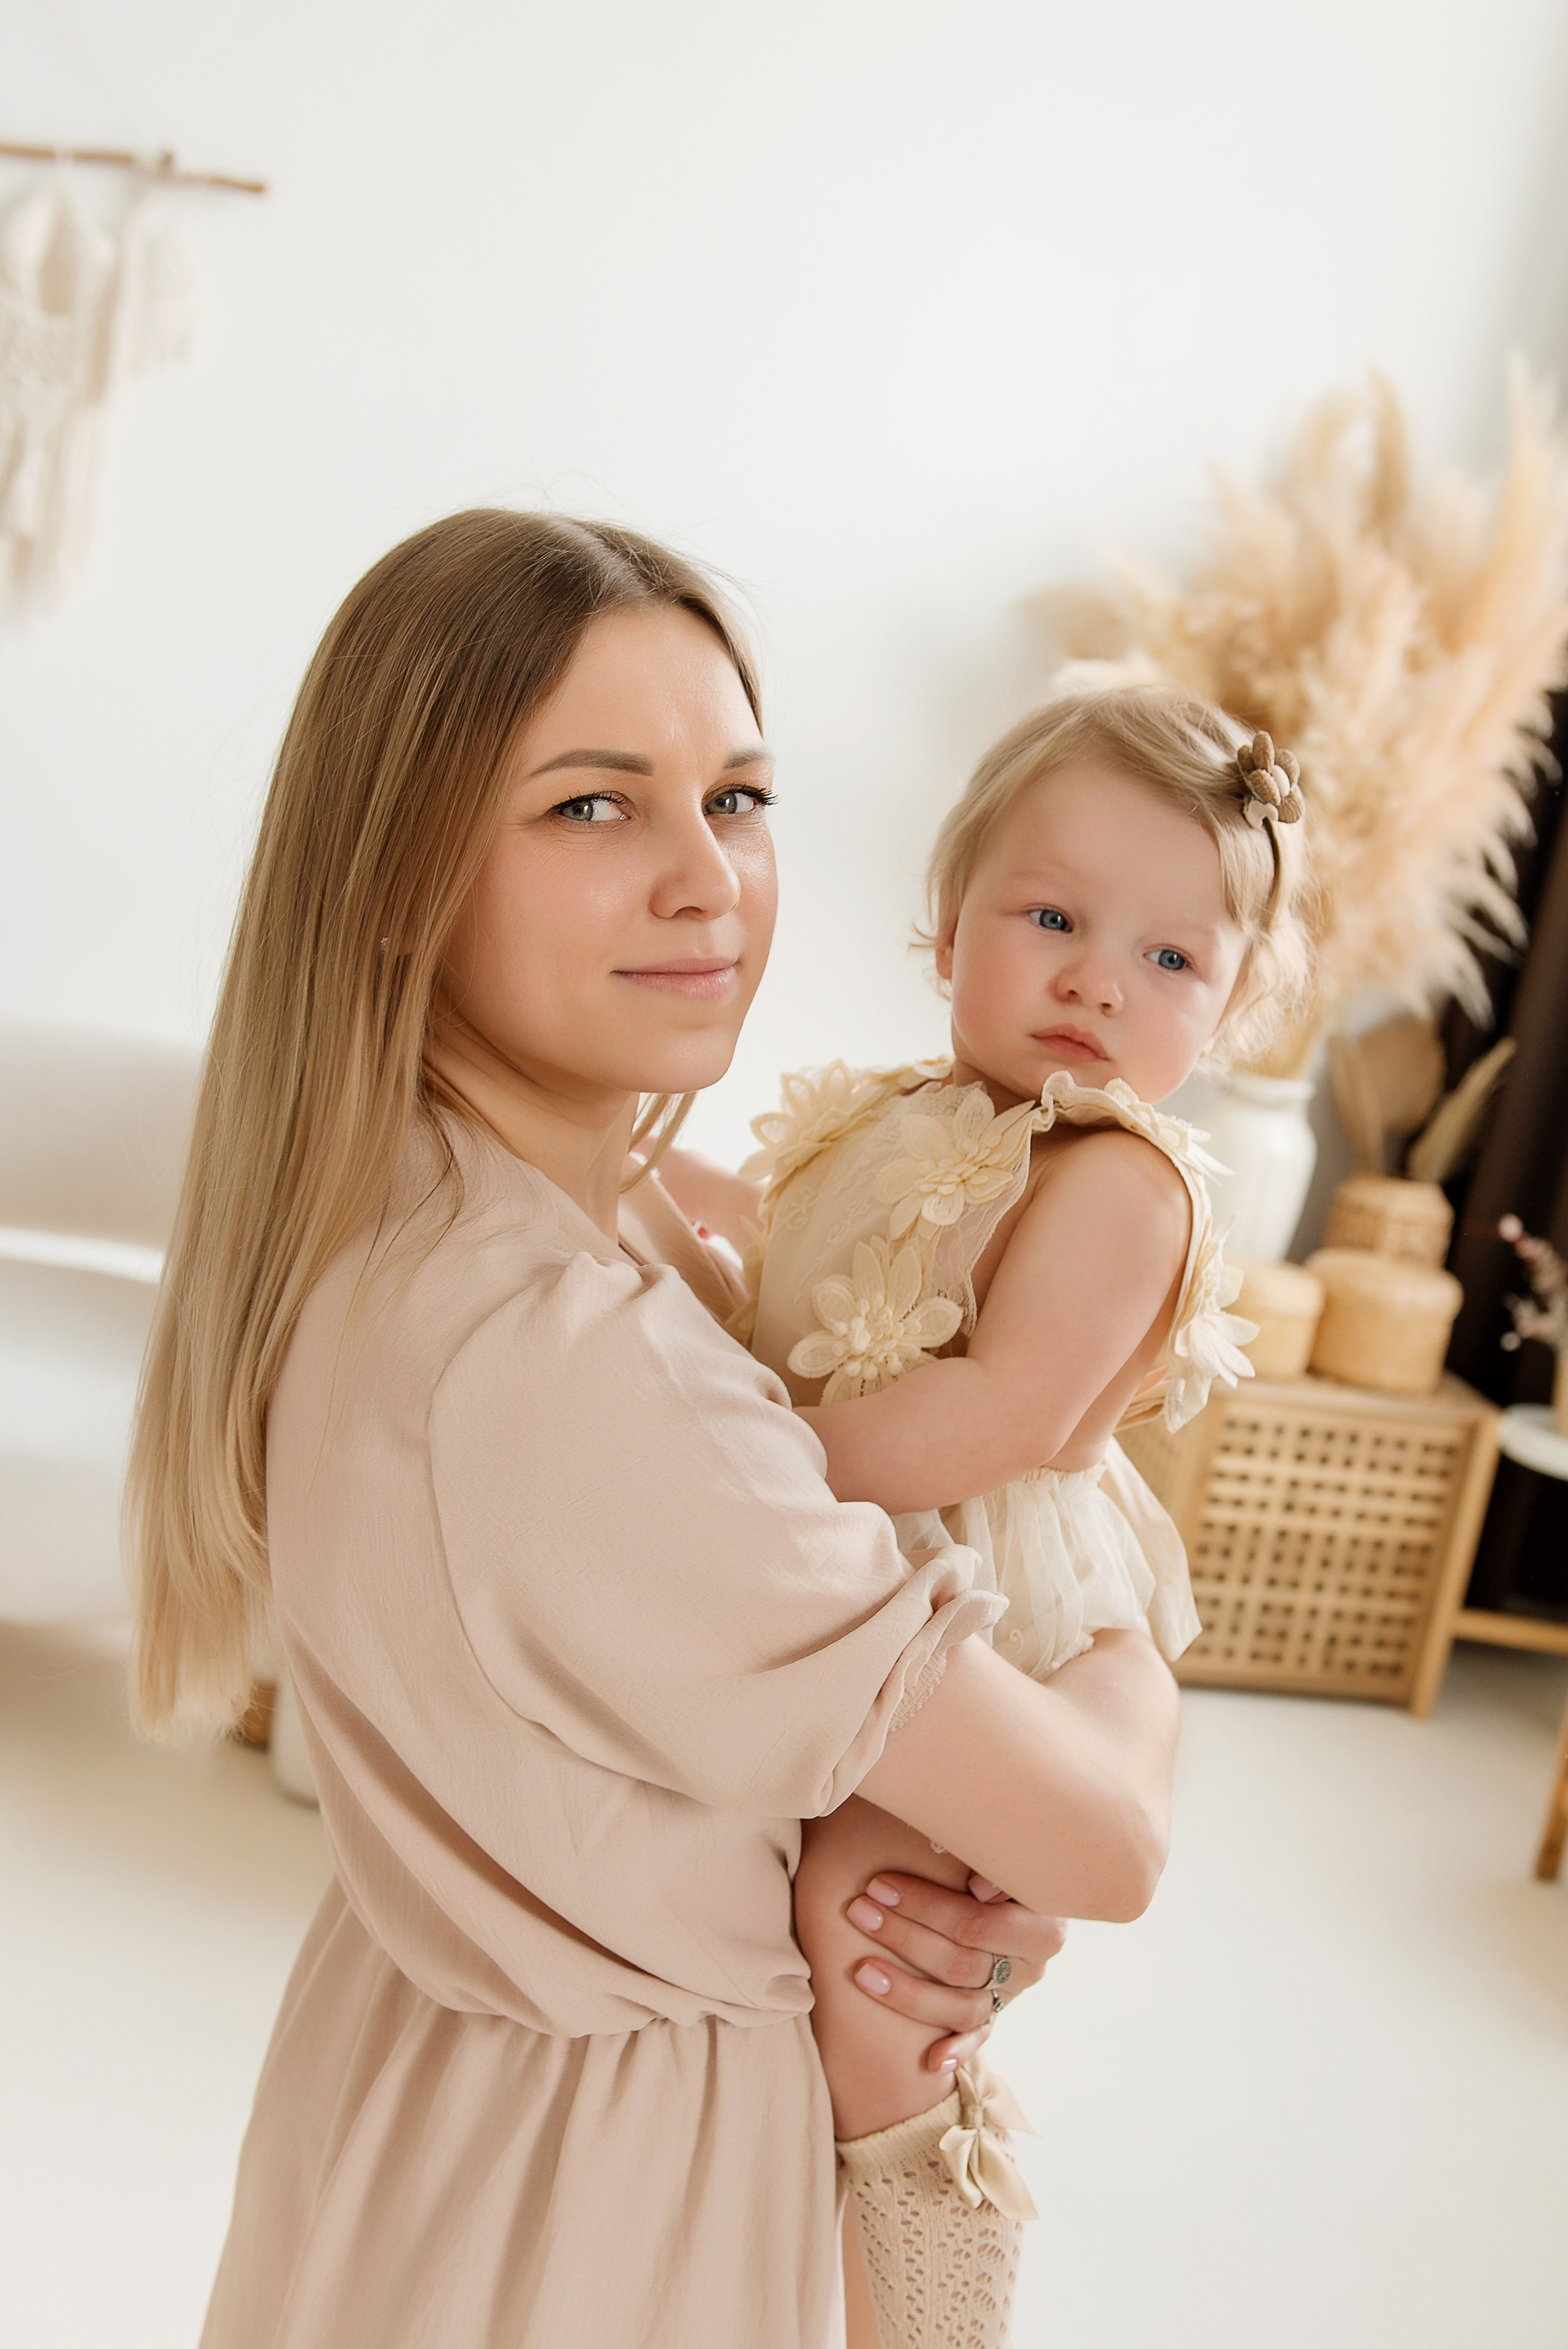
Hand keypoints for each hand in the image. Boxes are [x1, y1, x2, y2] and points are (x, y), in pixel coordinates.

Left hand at [846, 1870, 1066, 2073]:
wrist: (1020, 1881)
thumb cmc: (993, 1855)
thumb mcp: (1001, 1852)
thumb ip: (992, 1861)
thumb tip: (980, 1889)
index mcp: (1042, 1925)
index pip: (976, 1923)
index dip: (925, 1906)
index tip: (879, 1885)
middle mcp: (1030, 1966)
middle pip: (961, 1964)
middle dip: (904, 1937)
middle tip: (859, 1911)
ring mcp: (1010, 1994)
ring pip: (960, 2007)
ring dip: (908, 1994)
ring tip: (860, 1971)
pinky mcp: (995, 2014)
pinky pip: (977, 2038)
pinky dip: (956, 2051)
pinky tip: (930, 2062)